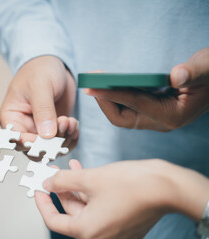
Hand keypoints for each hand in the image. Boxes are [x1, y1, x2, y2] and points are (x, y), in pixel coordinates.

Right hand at [0, 56, 77, 142]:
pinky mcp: (55, 130)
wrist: (54, 64)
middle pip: (35, 149)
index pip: (18, 139)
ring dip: (64, 139)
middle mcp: (24, 127)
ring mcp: (40, 130)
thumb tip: (46, 134)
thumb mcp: (40, 86)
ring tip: (70, 121)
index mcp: (11, 117)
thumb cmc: (40, 69)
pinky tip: (74, 125)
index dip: (33, 143)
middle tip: (64, 123)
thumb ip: (43, 110)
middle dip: (52, 141)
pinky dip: (71, 138)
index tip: (50, 137)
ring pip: (51, 149)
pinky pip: (63, 143)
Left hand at [35, 159, 208, 238]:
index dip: (42, 202)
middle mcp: (99, 236)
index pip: (54, 220)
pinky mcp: (122, 222)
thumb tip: (48, 182)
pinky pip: (99, 207)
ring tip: (70, 168)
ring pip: (85, 207)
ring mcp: (113, 231)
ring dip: (76, 187)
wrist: (166, 186)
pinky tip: (87, 174)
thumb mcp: (89, 178)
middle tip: (54, 172)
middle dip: (61, 189)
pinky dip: (91, 191)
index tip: (38, 188)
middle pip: (71, 212)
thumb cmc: (132, 185)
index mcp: (87, 231)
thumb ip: (63, 181)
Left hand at [84, 47, 208, 131]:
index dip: (111, 94)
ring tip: (94, 82)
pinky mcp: (152, 113)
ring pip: (122, 116)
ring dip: (107, 100)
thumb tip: (176, 76)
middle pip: (121, 118)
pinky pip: (127, 109)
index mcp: (173, 115)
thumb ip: (193, 72)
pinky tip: (108, 85)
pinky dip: (115, 98)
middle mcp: (161, 122)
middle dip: (104, 102)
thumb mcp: (207, 67)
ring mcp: (156, 119)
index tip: (91, 86)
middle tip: (90, 83)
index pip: (135, 104)